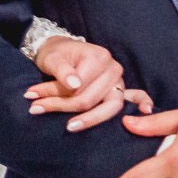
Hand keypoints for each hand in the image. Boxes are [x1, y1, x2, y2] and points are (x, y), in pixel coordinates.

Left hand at [25, 36, 152, 131]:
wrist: (61, 50)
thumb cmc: (57, 54)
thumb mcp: (52, 59)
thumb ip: (62, 71)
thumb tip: (74, 85)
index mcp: (99, 57)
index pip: (78, 88)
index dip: (55, 97)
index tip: (32, 99)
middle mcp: (114, 69)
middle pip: (90, 100)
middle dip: (62, 107)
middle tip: (36, 109)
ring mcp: (119, 81)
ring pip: (107, 108)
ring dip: (86, 119)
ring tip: (67, 127)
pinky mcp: (120, 91)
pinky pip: (134, 100)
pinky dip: (141, 105)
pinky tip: (145, 111)